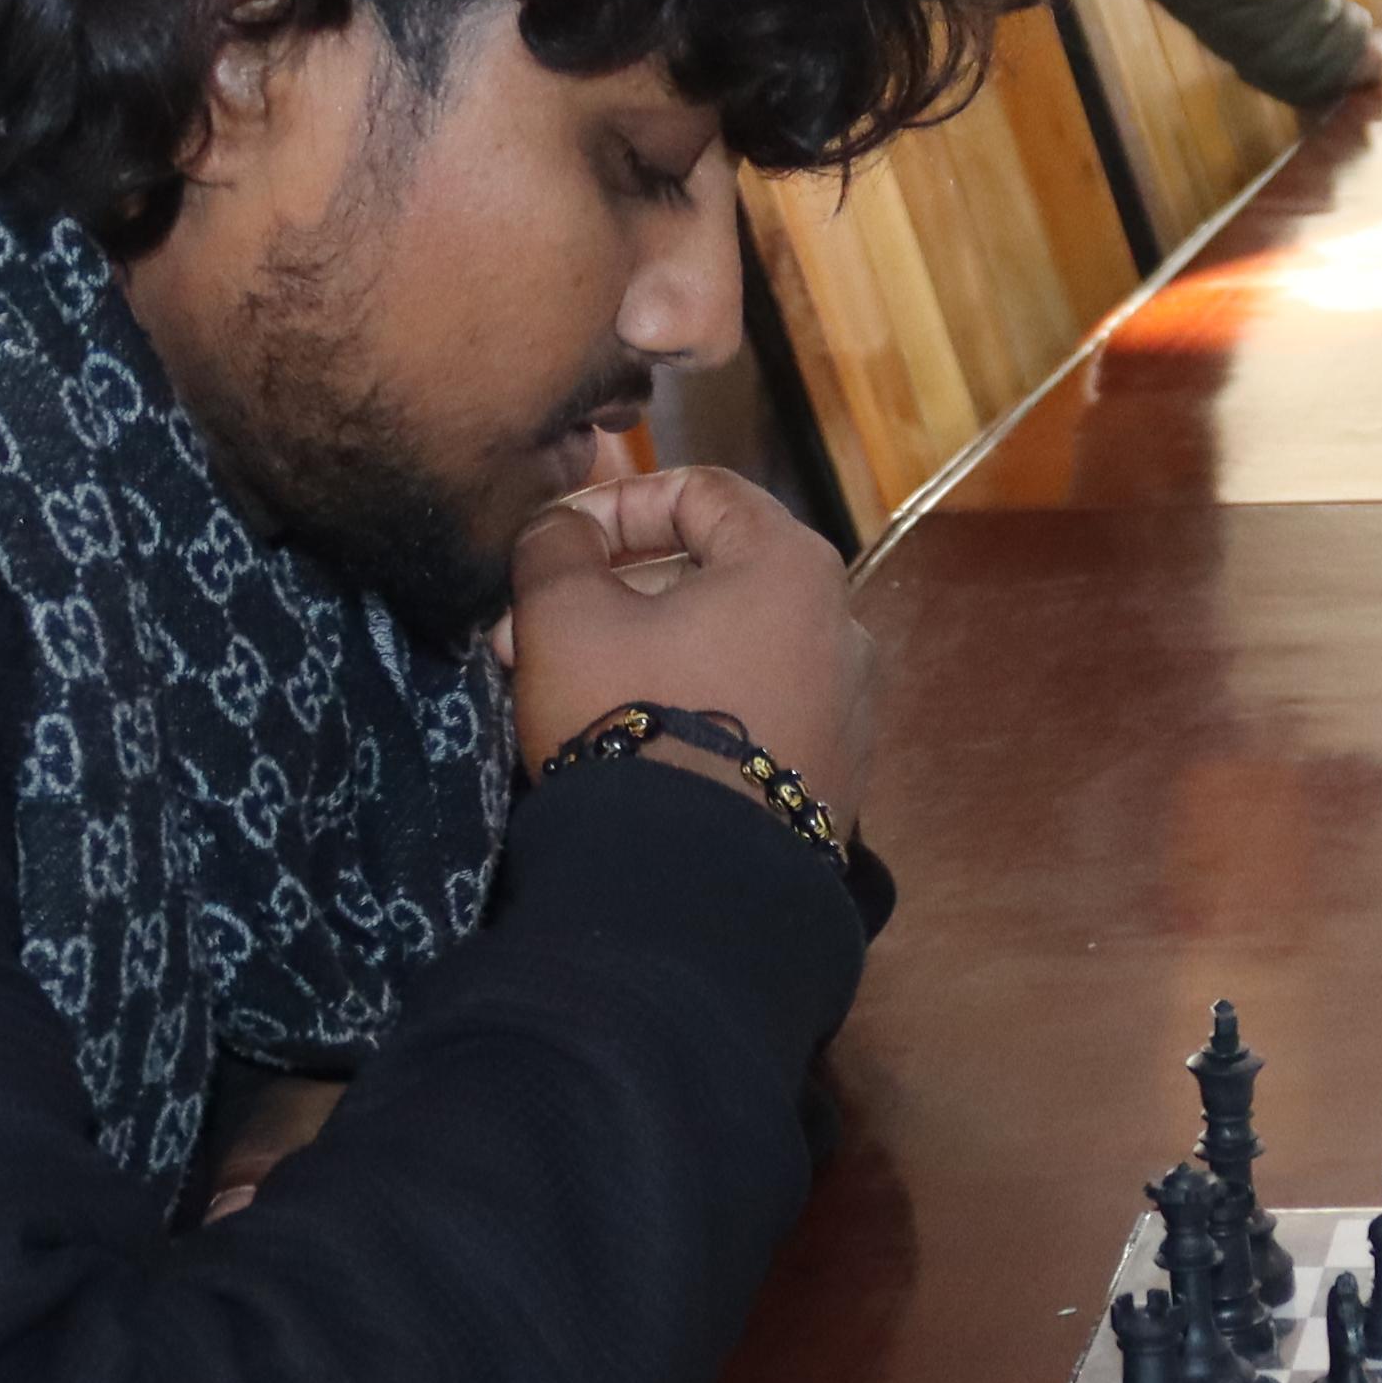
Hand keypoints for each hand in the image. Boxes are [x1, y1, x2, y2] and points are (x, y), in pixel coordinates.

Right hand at [499, 463, 871, 830]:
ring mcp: (848, 707)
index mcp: (792, 564)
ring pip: (729, 647)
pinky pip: (756, 710)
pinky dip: (694, 705)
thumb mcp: (564, 616)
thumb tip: (566, 529)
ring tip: (566, 692)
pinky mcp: (837, 777)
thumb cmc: (630, 721)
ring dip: (645, 651)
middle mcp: (842, 625)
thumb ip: (557, 545)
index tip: (554, 544)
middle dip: (614, 593)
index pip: (699, 491)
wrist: (691, 891)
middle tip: (533, 633)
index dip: (614, 503)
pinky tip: (632, 745)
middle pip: (714, 574)